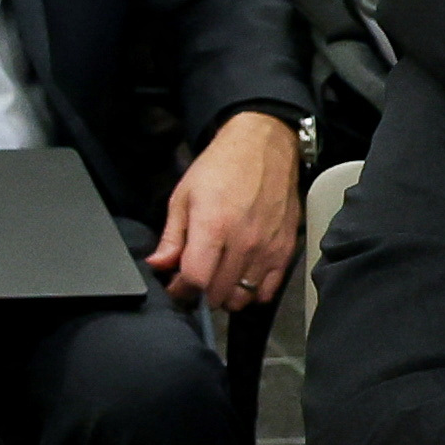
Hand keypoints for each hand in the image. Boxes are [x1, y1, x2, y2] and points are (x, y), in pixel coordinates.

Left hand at [142, 108, 300, 313]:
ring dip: (225, 296)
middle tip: (194, 281)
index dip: (181, 290)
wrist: (264, 148)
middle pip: (218, 293)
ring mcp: (267, 249)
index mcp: (214, 227)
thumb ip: (172, 236)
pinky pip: (269, 291)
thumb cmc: (220, 168)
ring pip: (242, 297)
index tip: (175, 286)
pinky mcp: (286, 250)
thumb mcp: (184, 196)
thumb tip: (158, 265)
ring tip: (217, 280)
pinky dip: (253, 293)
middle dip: (199, 294)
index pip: (195, 280)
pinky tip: (241, 278)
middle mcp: (243, 242)